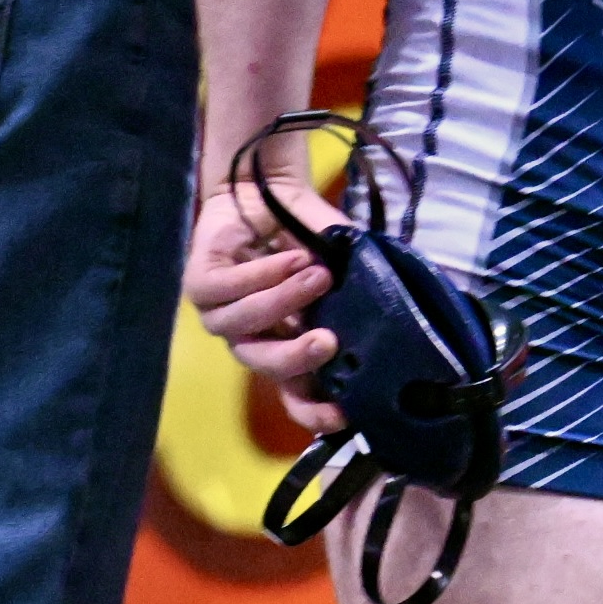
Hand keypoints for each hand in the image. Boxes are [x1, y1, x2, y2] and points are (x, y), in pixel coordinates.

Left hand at [186, 167, 345, 436]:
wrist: (267, 188)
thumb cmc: (306, 233)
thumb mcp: (339, 266)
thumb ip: (359, 290)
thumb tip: (403, 317)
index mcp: (284, 344)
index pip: (294, 394)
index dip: (314, 411)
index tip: (343, 415)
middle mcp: (250, 337)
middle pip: (265, 367)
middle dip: (296, 358)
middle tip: (328, 341)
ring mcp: (221, 314)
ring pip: (244, 326)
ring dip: (283, 301)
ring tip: (316, 273)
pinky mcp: (199, 284)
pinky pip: (225, 291)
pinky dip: (261, 274)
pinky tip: (290, 255)